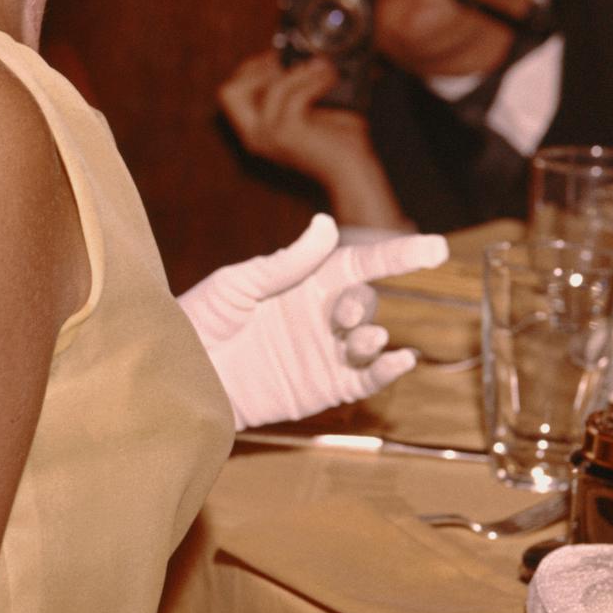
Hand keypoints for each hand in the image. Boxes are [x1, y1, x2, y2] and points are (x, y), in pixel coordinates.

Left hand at [177, 215, 448, 429]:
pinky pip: (366, 379)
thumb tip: (325, 224)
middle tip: (340, 314)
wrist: (178, 378)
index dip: (397, 255)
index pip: (358, 263)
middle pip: (364, 301)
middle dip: (361, 303)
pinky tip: (399, 360)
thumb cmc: (199, 322)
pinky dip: (387, 371)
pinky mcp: (324, 388)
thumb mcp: (236, 285)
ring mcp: (324, 353)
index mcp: (302, 282)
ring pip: (369, 341)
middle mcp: (319, 316)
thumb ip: (284, 263)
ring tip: (357, 340)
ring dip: (373, 338)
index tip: (434, 249)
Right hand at [218, 54, 384, 189]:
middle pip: (229, 92)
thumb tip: (304, 53)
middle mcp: (253, 136)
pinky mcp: (287, 133)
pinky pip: (295, 94)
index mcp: (255, 131)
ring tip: (324, 67)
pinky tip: (330, 78)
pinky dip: (315, 81)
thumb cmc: (337, 142)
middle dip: (256, 68)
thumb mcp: (311, 111)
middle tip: (284, 62)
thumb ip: (297, 88)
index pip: (230, 92)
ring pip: (272, 86)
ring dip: (301, 71)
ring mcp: (267, 136)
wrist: (353, 172)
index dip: (250, 69)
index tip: (278, 57)